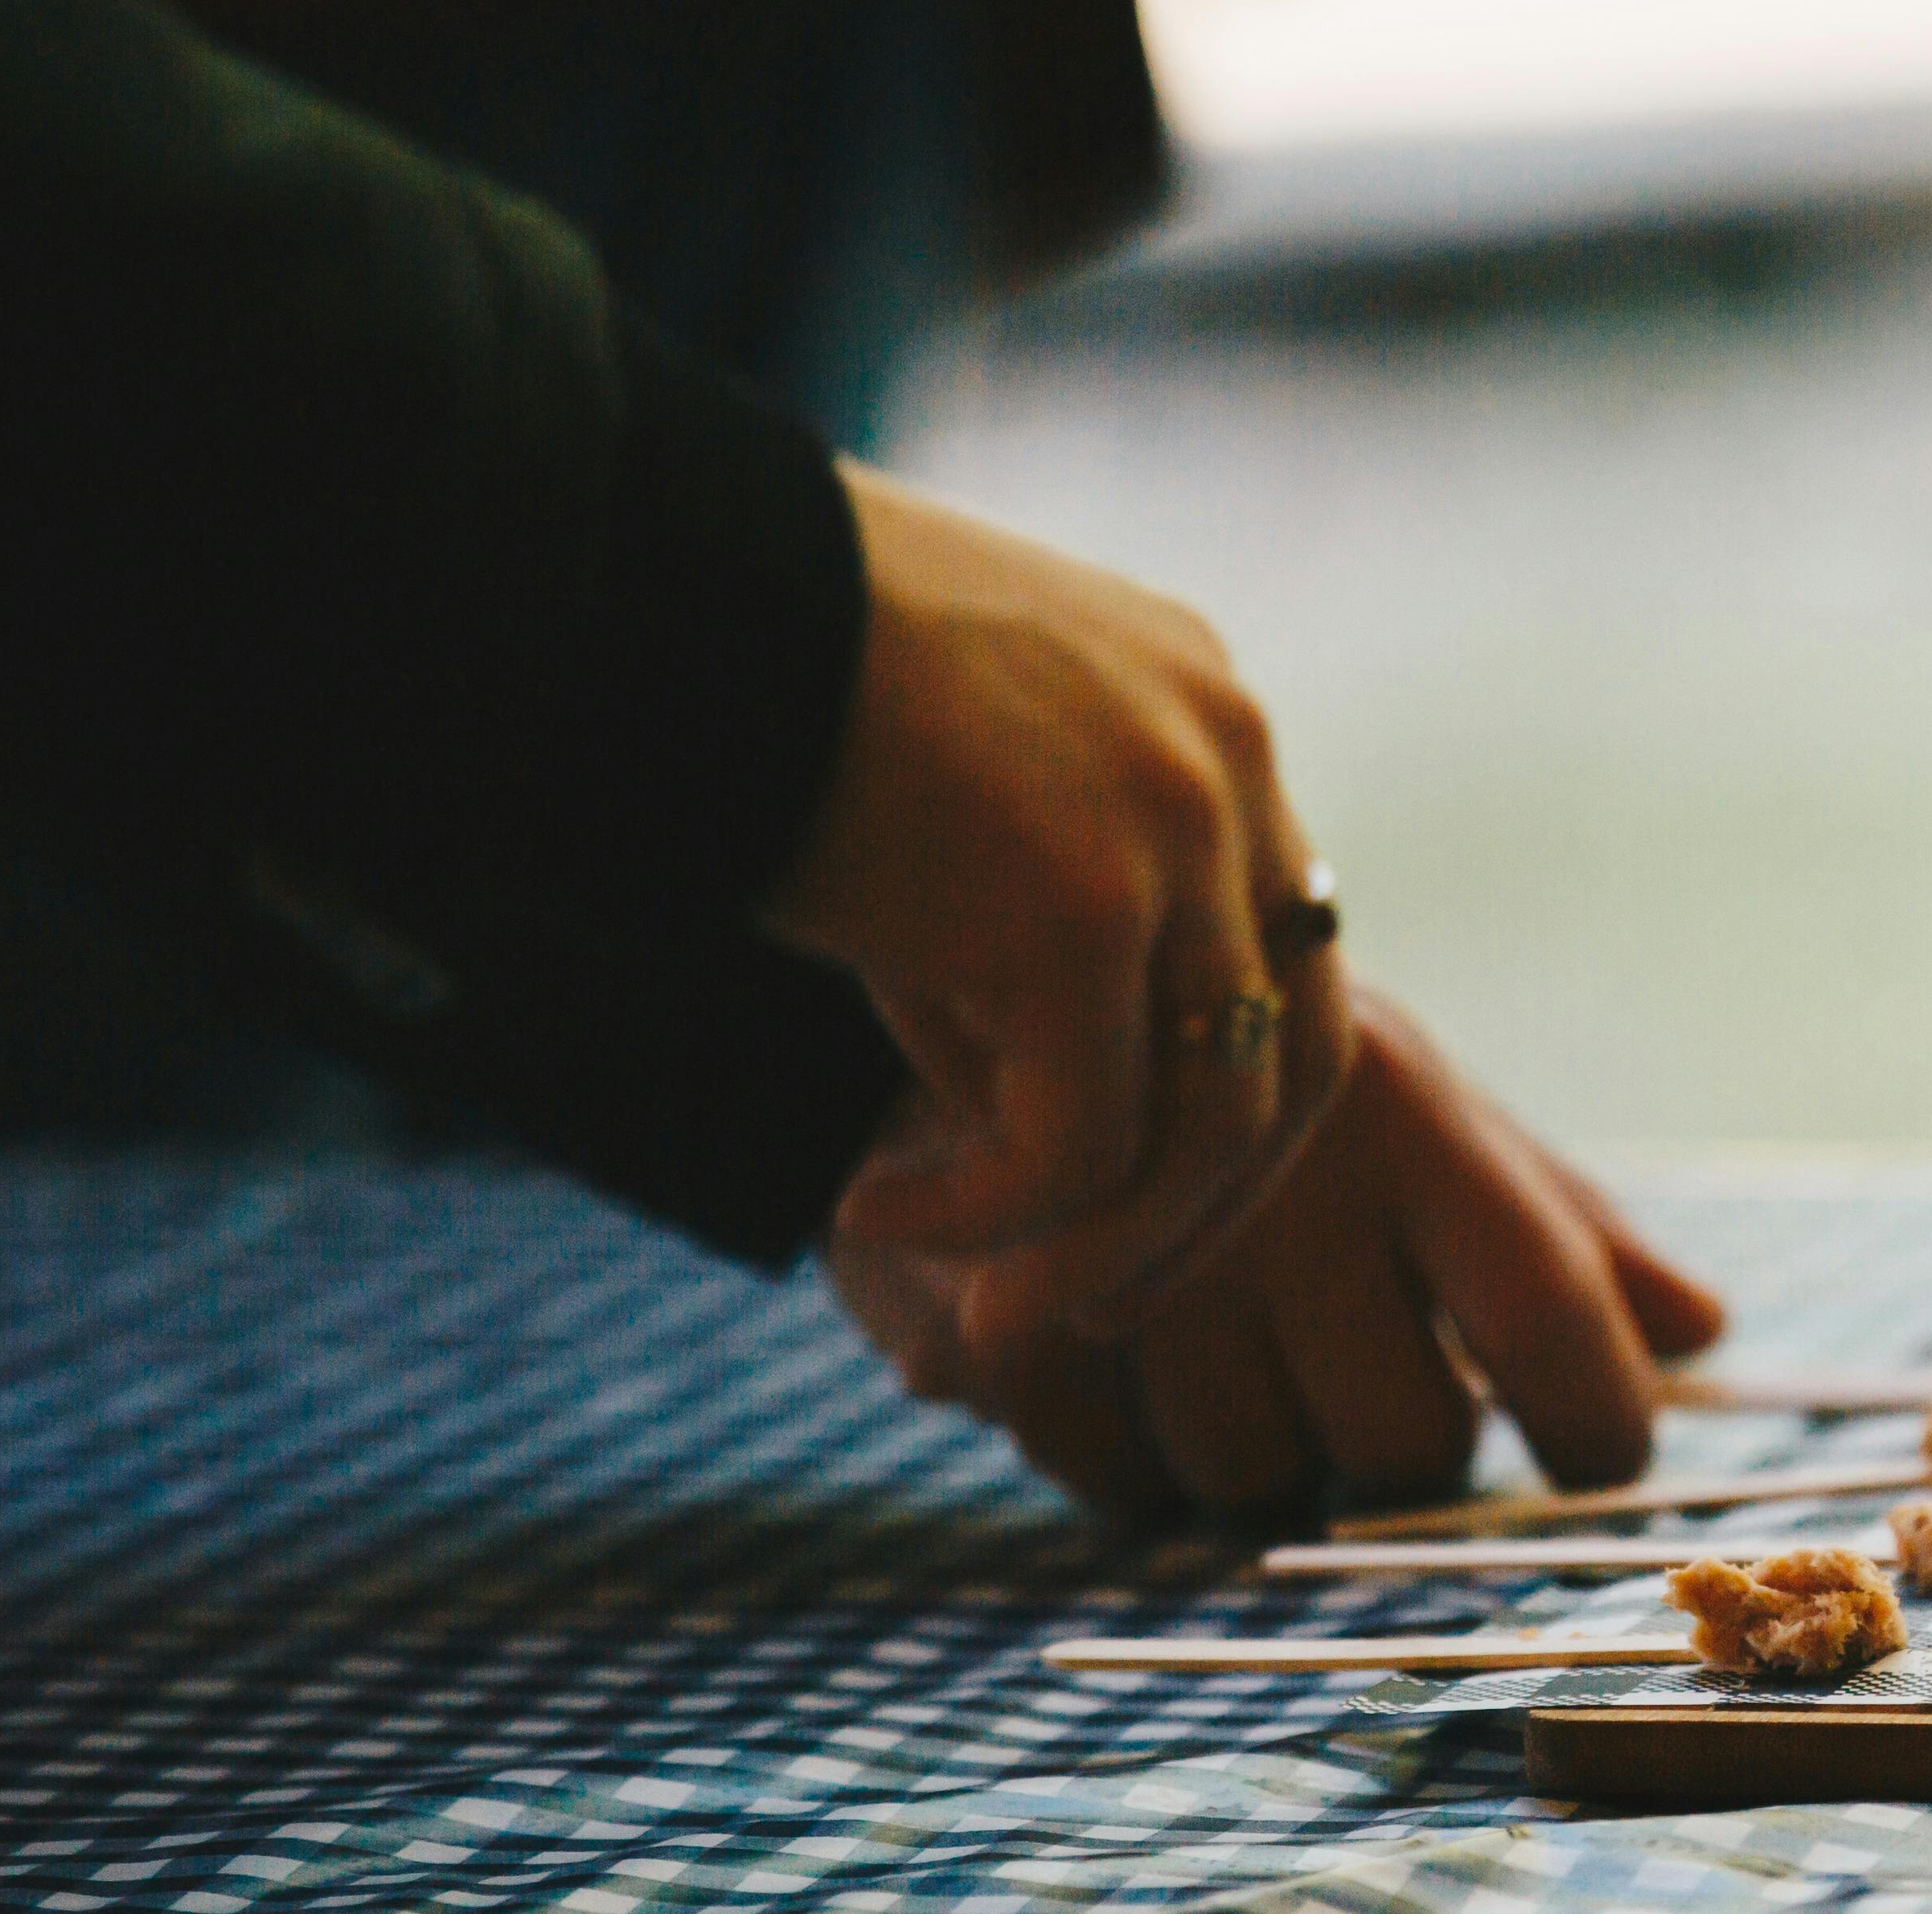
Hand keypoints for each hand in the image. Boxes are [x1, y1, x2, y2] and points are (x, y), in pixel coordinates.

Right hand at [768, 465, 1351, 1332]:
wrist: (645, 587)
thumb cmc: (753, 683)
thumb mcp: (955, 781)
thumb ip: (1032, 907)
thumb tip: (1018, 1103)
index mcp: (1206, 718)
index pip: (1282, 964)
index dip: (1220, 1120)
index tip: (1126, 1216)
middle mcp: (1226, 764)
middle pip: (1286, 1059)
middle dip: (1195, 1216)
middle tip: (1086, 1308)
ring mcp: (1171, 835)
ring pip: (1203, 1126)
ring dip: (1095, 1247)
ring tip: (982, 1305)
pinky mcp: (1079, 912)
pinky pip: (1080, 1141)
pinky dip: (992, 1213)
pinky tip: (881, 1209)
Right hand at [825, 988, 1730, 1522]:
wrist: (949, 991)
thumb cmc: (1219, 1061)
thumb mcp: (1400, 1102)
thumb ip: (1550, 1229)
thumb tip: (1700, 1336)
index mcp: (1406, 1117)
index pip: (1557, 1321)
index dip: (1597, 1422)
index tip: (1584, 1447)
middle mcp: (1287, 1190)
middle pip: (1409, 1444)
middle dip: (1384, 1431)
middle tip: (1324, 1345)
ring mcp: (1138, 1263)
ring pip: (1257, 1482)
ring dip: (1241, 1442)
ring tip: (1194, 1323)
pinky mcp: (1008, 1329)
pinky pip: (1118, 1487)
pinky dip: (1121, 1451)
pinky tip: (1103, 1351)